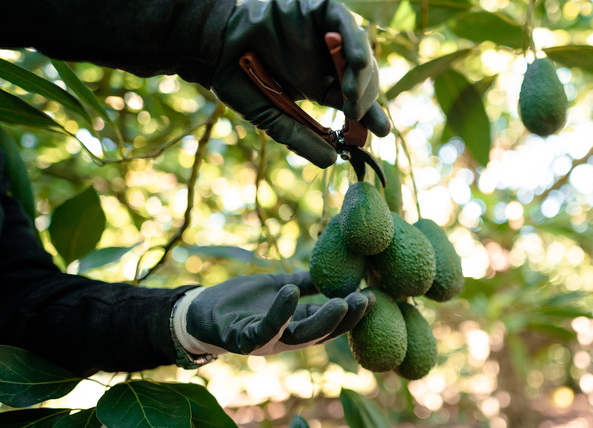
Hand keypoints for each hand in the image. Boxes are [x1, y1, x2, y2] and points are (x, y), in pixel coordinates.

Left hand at [172, 272, 371, 356]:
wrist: (200, 310)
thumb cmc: (240, 301)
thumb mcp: (277, 287)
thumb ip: (303, 283)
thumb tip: (329, 270)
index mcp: (296, 325)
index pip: (331, 323)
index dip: (352, 313)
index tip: (373, 294)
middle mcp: (286, 337)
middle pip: (322, 333)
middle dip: (346, 318)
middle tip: (366, 299)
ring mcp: (267, 341)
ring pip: (300, 336)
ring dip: (322, 320)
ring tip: (340, 301)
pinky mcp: (244, 339)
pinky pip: (265, 329)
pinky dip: (280, 313)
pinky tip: (292, 292)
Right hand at [211, 0, 390, 167]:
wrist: (211, 47)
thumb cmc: (239, 81)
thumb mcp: (273, 117)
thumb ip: (300, 136)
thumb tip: (330, 161)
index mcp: (322, 85)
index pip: (354, 100)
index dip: (370, 115)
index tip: (380, 132)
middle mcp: (328, 60)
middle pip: (361, 77)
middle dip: (366, 97)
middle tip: (357, 114)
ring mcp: (324, 35)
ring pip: (358, 50)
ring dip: (362, 73)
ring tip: (353, 95)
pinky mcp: (316, 13)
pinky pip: (343, 21)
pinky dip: (352, 40)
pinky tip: (355, 62)